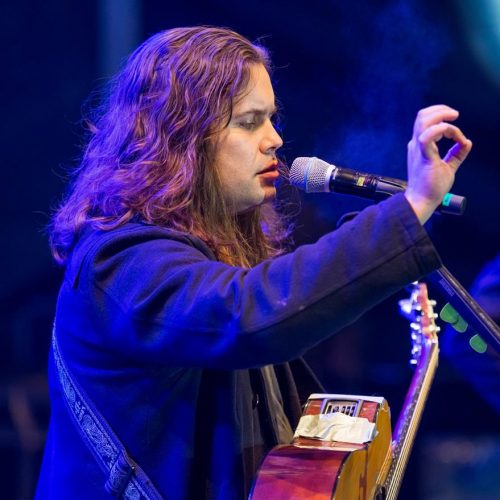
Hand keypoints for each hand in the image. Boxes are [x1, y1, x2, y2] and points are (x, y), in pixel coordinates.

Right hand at [405, 105, 471, 223]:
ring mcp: (418, 149)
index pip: (426, 122)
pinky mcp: (423, 156)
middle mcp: (416, 144)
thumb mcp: (448, 167)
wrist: (422, 201)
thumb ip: (457, 154)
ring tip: (454, 118)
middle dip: (440, 110)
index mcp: (420, 146)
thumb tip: (467, 143)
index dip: (443, 120)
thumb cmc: (431, 187)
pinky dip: (442, 130)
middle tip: (455, 115)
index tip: (457, 135)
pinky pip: (428, 136)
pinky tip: (453, 135)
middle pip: (422, 116)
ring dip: (441, 115)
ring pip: (423, 121)